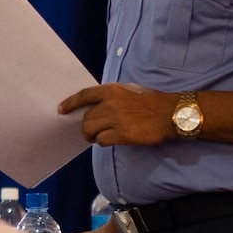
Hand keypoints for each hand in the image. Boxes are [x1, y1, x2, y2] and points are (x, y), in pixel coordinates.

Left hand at [59, 83, 177, 146]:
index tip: (61, 109)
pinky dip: (102, 142)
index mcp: (112, 90)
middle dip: (87, 125)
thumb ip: (111, 96)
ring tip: (98, 136)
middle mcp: (111, 104)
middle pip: (86, 117)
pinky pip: (101, 140)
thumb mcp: (129, 90)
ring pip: (90, 130)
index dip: (70, 103)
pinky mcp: (122, 134)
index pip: (84, 95)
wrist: (170, 114)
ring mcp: (116, 119)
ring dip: (92, 135)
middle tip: (91, 130)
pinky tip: (109, 140)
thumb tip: (95, 106)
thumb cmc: (150, 101)